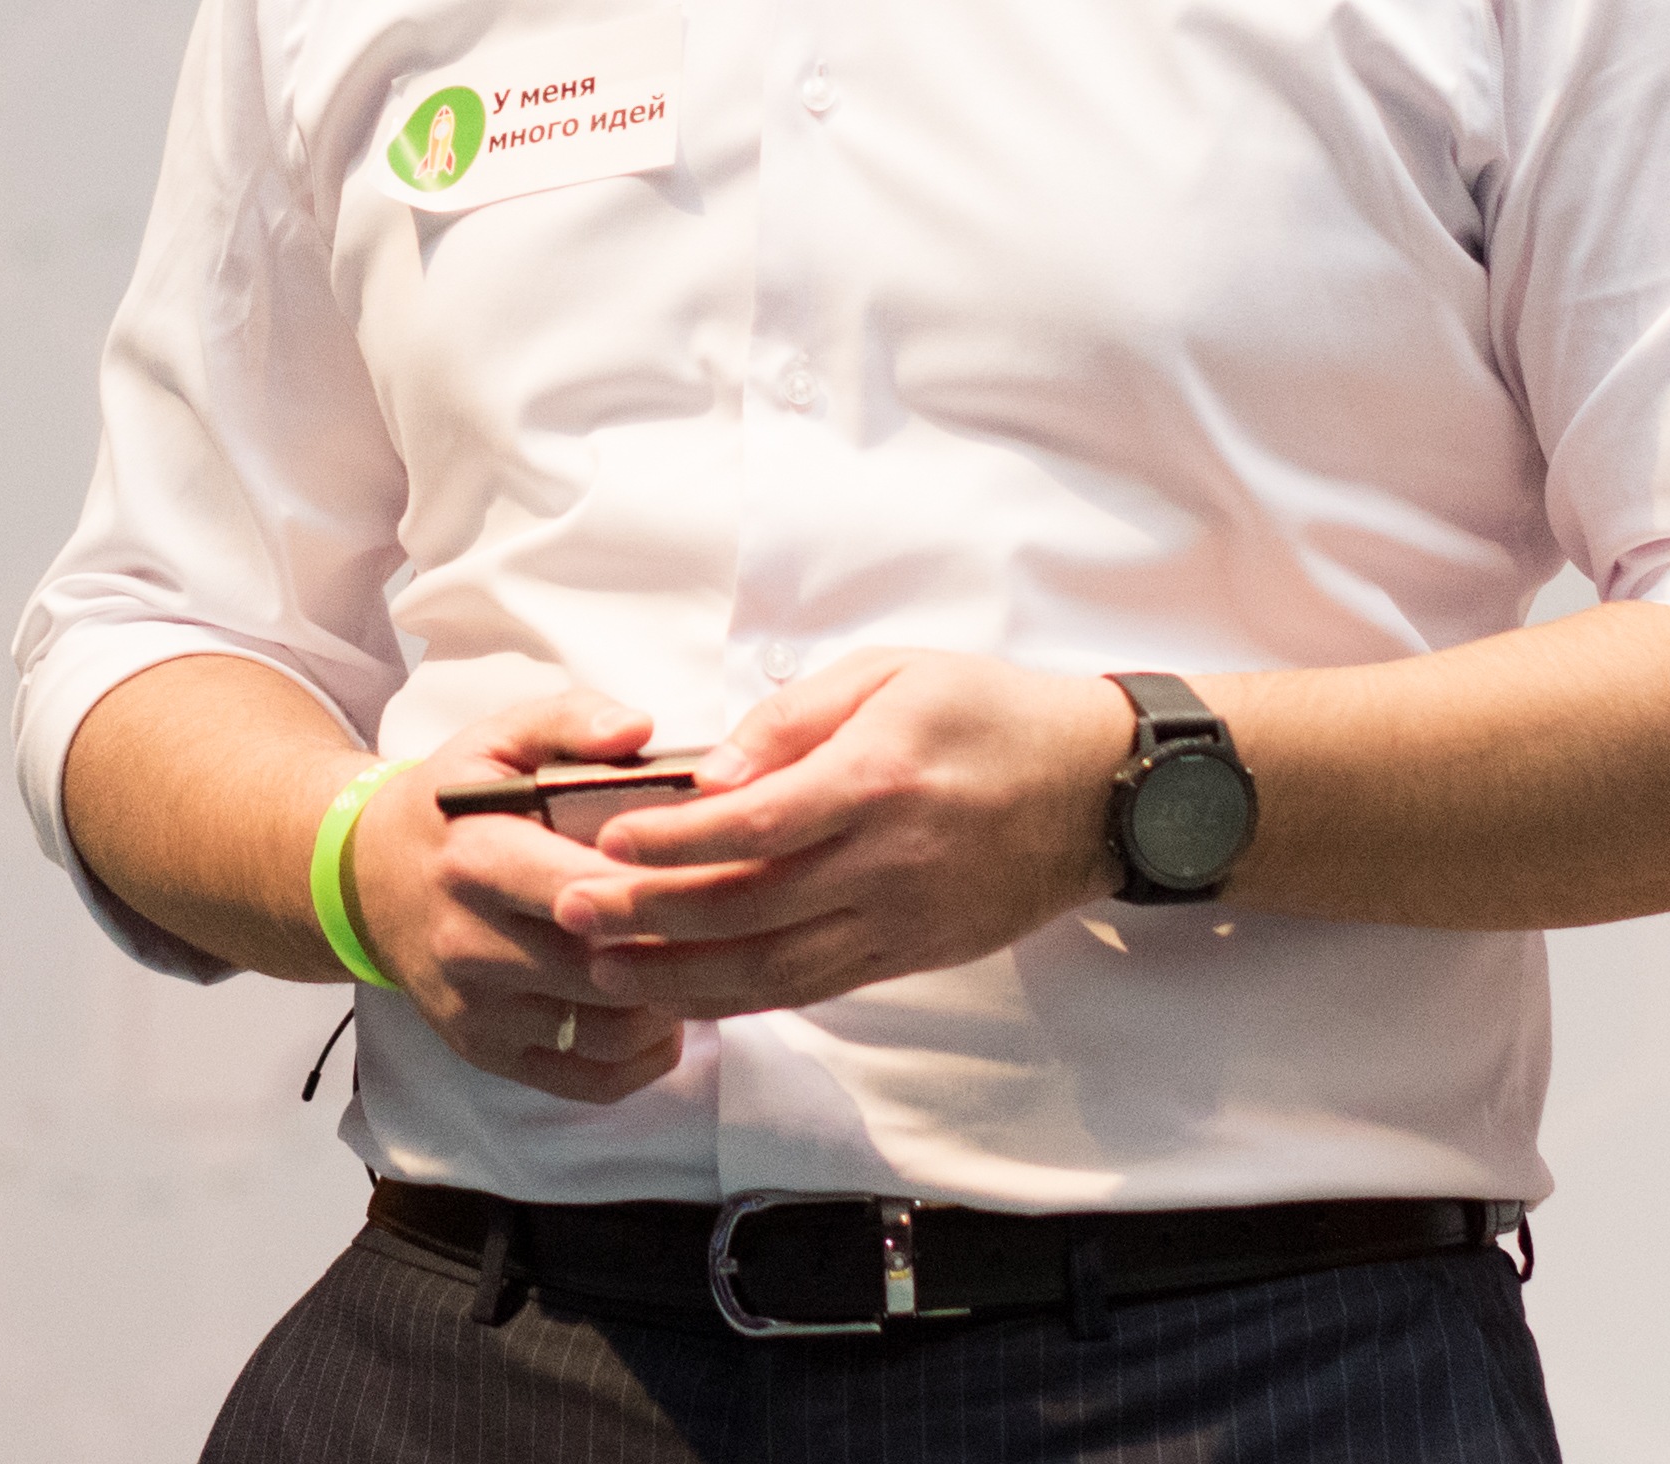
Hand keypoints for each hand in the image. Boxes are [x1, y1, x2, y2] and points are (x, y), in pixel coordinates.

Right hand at [348, 689, 698, 1104]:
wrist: (369, 879)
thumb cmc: (453, 807)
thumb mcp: (499, 739)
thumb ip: (571, 720)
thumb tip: (639, 728)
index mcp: (476, 856)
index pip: (587, 886)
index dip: (660, 884)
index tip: (715, 866)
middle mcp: (468, 942)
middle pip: (604, 966)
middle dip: (676, 945)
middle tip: (726, 918)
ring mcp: (477, 1009)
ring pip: (607, 1030)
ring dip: (669, 1002)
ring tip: (695, 961)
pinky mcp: (487, 1053)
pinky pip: (589, 1081)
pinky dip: (643, 1057)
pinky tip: (659, 1012)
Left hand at [548, 650, 1128, 1015]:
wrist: (1101, 790)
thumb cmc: (990, 712)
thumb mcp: (892, 674)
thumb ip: (794, 719)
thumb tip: (712, 773)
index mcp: (879, 780)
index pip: (755, 825)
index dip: (673, 842)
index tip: (607, 844)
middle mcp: (888, 863)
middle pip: (749, 906)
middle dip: (649, 917)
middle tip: (568, 915)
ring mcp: (902, 921)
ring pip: (775, 967)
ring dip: (682, 975)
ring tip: (604, 970)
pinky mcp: (911, 954)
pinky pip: (814, 986)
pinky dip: (744, 995)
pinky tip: (687, 992)